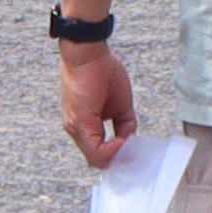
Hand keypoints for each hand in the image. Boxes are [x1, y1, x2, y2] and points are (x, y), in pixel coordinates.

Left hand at [55, 37, 137, 169]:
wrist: (88, 53)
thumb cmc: (101, 70)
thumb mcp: (121, 105)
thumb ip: (125, 125)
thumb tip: (130, 141)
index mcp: (85, 124)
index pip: (99, 151)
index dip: (118, 154)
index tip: (134, 151)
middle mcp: (76, 129)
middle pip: (97, 159)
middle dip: (119, 159)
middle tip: (136, 155)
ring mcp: (75, 127)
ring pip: (96, 158)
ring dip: (117, 155)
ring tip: (131, 146)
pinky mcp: (79, 123)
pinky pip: (96, 150)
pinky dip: (114, 150)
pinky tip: (124, 140)